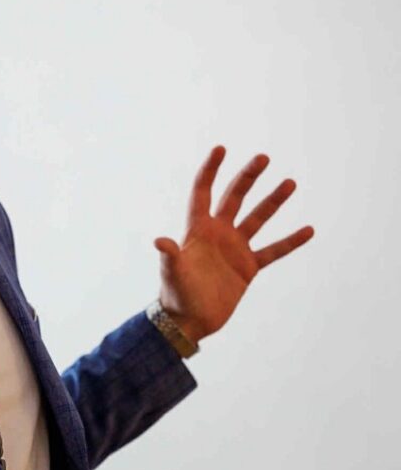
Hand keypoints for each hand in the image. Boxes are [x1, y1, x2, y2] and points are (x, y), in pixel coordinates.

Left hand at [153, 146, 314, 342]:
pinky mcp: (248, 267)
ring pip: (257, 219)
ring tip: (290, 182)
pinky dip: (290, 241)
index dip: (210, 170)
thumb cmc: (176, 295)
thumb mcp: (172, 273)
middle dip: (247, 177)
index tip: (220, 148)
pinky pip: (274, 251)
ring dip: (273, 201)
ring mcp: (234, 248)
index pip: (203, 192)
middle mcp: (218, 233)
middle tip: (263, 157)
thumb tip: (160, 241)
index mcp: (197, 229)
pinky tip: (308, 230)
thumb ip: (170, 256)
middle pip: (234, 197)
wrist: (189, 321)